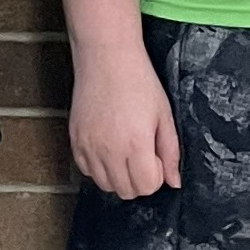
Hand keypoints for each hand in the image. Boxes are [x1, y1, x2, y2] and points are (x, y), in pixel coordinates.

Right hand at [66, 46, 181, 200]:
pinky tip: (107, 147)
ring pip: (105, 185)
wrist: (106, 57)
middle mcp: (109, 150)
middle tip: (143, 155)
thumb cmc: (138, 81)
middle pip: (126, 191)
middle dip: (139, 179)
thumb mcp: (164, 116)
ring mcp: (88, 146)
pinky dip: (98, 167)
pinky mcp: (75, 139)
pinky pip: (86, 170)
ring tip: (125, 151)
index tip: (156, 157)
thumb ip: (171, 152)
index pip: (146, 187)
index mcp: (135, 145)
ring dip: (118, 175)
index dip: (156, 176)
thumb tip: (174, 181)